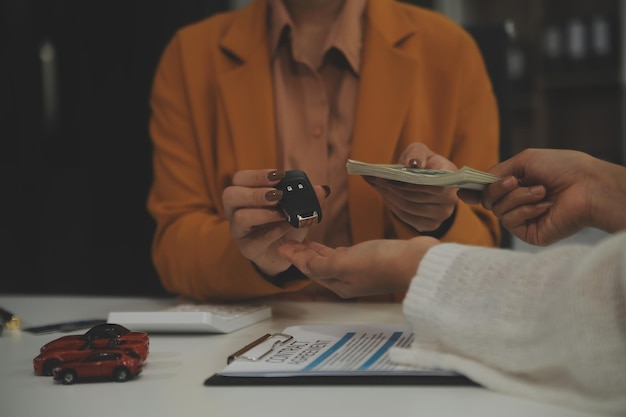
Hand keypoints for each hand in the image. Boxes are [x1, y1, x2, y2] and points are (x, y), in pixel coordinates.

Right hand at [222, 169, 328, 275]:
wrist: (285, 252)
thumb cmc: (285, 223)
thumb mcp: (297, 207)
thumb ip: (308, 197)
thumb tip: (323, 189)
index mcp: (244, 194)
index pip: (240, 178)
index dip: (257, 175)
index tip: (279, 176)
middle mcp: (236, 211)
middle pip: (230, 195)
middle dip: (255, 193)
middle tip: (278, 195)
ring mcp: (239, 231)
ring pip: (239, 217)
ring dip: (264, 213)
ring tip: (282, 213)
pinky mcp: (248, 248)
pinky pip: (255, 240)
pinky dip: (273, 232)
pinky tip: (286, 227)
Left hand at [278, 236, 439, 298]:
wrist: (417, 262)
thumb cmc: (383, 263)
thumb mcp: (344, 264)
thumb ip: (321, 264)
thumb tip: (299, 261)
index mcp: (339, 284)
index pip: (310, 269)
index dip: (295, 257)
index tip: (282, 245)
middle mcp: (348, 280)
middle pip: (318, 266)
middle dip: (303, 255)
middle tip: (289, 241)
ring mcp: (360, 270)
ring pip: (331, 261)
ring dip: (317, 252)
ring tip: (306, 242)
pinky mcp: (372, 259)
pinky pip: (347, 255)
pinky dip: (335, 250)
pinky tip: (335, 246)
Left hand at [364, 143, 457, 233]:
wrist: (427, 180)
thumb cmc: (423, 163)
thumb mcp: (419, 151)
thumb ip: (416, 153)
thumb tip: (413, 163)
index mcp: (452, 178)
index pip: (434, 186)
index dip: (411, 183)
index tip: (390, 176)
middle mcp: (450, 200)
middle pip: (416, 197)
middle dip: (393, 188)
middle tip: (376, 179)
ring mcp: (441, 215)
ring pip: (409, 208)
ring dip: (389, 197)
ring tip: (377, 185)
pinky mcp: (429, 225)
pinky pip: (406, 218)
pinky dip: (392, 206)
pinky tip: (385, 195)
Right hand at [458, 148, 624, 244]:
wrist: (588, 186)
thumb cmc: (563, 168)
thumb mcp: (524, 161)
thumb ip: (497, 172)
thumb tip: (474, 184)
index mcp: (517, 185)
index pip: (488, 190)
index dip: (473, 190)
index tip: (461, 190)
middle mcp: (518, 202)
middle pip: (487, 200)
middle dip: (497, 189)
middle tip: (514, 180)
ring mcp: (523, 219)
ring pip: (497, 210)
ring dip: (518, 197)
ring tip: (541, 191)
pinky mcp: (529, 233)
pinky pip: (510, 221)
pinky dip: (526, 209)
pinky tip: (545, 204)